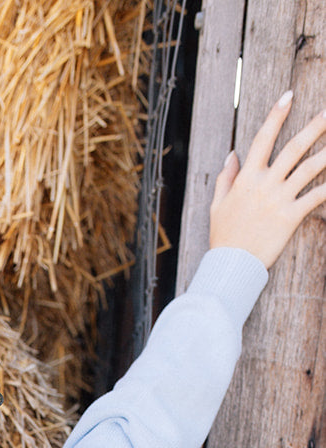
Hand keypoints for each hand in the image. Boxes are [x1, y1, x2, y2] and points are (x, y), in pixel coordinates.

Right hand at [209, 92, 325, 266]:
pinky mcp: (291, 217)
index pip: (262, 139)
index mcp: (246, 178)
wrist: (231, 266)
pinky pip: (316, 197)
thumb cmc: (224, 237)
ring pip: (309, 168)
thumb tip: (232, 155)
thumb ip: (226, 178)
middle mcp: (265, 184)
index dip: (276, 115)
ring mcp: (279, 200)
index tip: (289, 96)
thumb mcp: (217, 205)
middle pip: (293, 148)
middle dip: (314, 127)